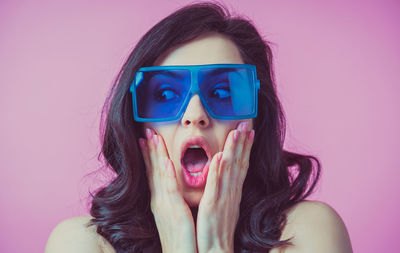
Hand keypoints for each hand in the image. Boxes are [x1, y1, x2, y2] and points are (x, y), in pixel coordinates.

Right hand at [139, 129, 196, 252]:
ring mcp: (165, 206)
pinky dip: (168, 175)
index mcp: (160, 201)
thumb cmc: (180, 238)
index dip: (149, 156)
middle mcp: (159, 201)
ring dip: (157, 156)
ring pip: (160, 175)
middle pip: (153, 170)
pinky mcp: (175, 212)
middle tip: (147, 131)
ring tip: (154, 138)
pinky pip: (171, 190)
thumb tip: (171, 188)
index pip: (153, 173)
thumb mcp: (174, 215)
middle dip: (149, 150)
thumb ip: (172, 199)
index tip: (145, 140)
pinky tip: (168, 162)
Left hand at [196, 122, 253, 252]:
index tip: (249, 130)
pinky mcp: (212, 207)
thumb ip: (225, 191)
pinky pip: (216, 187)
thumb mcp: (223, 208)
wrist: (215, 252)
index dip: (246, 147)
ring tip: (237, 132)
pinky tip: (219, 157)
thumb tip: (225, 176)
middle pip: (239, 164)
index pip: (241, 166)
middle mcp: (231, 194)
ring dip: (233, 150)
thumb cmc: (217, 233)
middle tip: (246, 123)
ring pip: (230, 171)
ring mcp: (223, 200)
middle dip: (243, 142)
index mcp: (233, 194)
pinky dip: (218, 172)